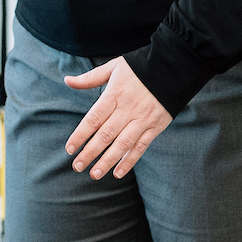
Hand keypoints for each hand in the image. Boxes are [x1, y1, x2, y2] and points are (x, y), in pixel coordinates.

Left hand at [63, 56, 170, 179]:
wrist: (173, 68)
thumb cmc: (139, 67)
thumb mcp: (114, 67)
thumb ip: (90, 78)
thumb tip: (67, 80)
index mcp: (114, 94)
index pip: (93, 119)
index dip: (80, 135)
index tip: (69, 149)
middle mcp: (127, 109)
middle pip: (105, 135)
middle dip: (90, 153)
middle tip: (77, 166)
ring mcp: (142, 120)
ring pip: (122, 144)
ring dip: (107, 161)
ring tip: (94, 174)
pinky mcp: (155, 127)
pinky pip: (141, 147)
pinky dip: (130, 161)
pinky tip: (118, 172)